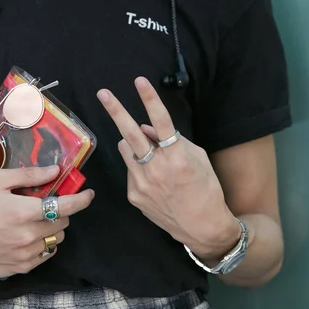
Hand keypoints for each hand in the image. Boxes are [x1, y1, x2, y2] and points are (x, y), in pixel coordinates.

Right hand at [0, 166, 94, 277]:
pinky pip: (44, 255)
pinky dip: (43, 244)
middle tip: (44, 205)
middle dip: (59, 212)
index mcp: (25, 212)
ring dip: (52, 229)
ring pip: (55, 240)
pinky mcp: (21, 268)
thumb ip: (28, 175)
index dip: (82, 200)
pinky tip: (27, 237)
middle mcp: (29, 235)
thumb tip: (55, 171)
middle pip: (62, 223)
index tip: (89, 194)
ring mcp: (26, 254)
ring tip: (34, 221)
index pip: (66, 207)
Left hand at [97, 77, 239, 258]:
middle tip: (103, 93)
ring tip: (150, 156)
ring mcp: (142, 183)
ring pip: (127, 150)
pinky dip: (138, 166)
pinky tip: (154, 179)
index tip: (139, 81)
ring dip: (133, 145)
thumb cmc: (206, 189)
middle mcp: (157, 169)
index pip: (161, 122)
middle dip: (116, 111)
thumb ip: (173, 141)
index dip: (150, 99)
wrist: (201, 227)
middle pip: (130, 134)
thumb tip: (147, 127)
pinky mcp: (134, 195)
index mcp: (177, 157)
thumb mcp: (198, 158)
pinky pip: (130, 170)